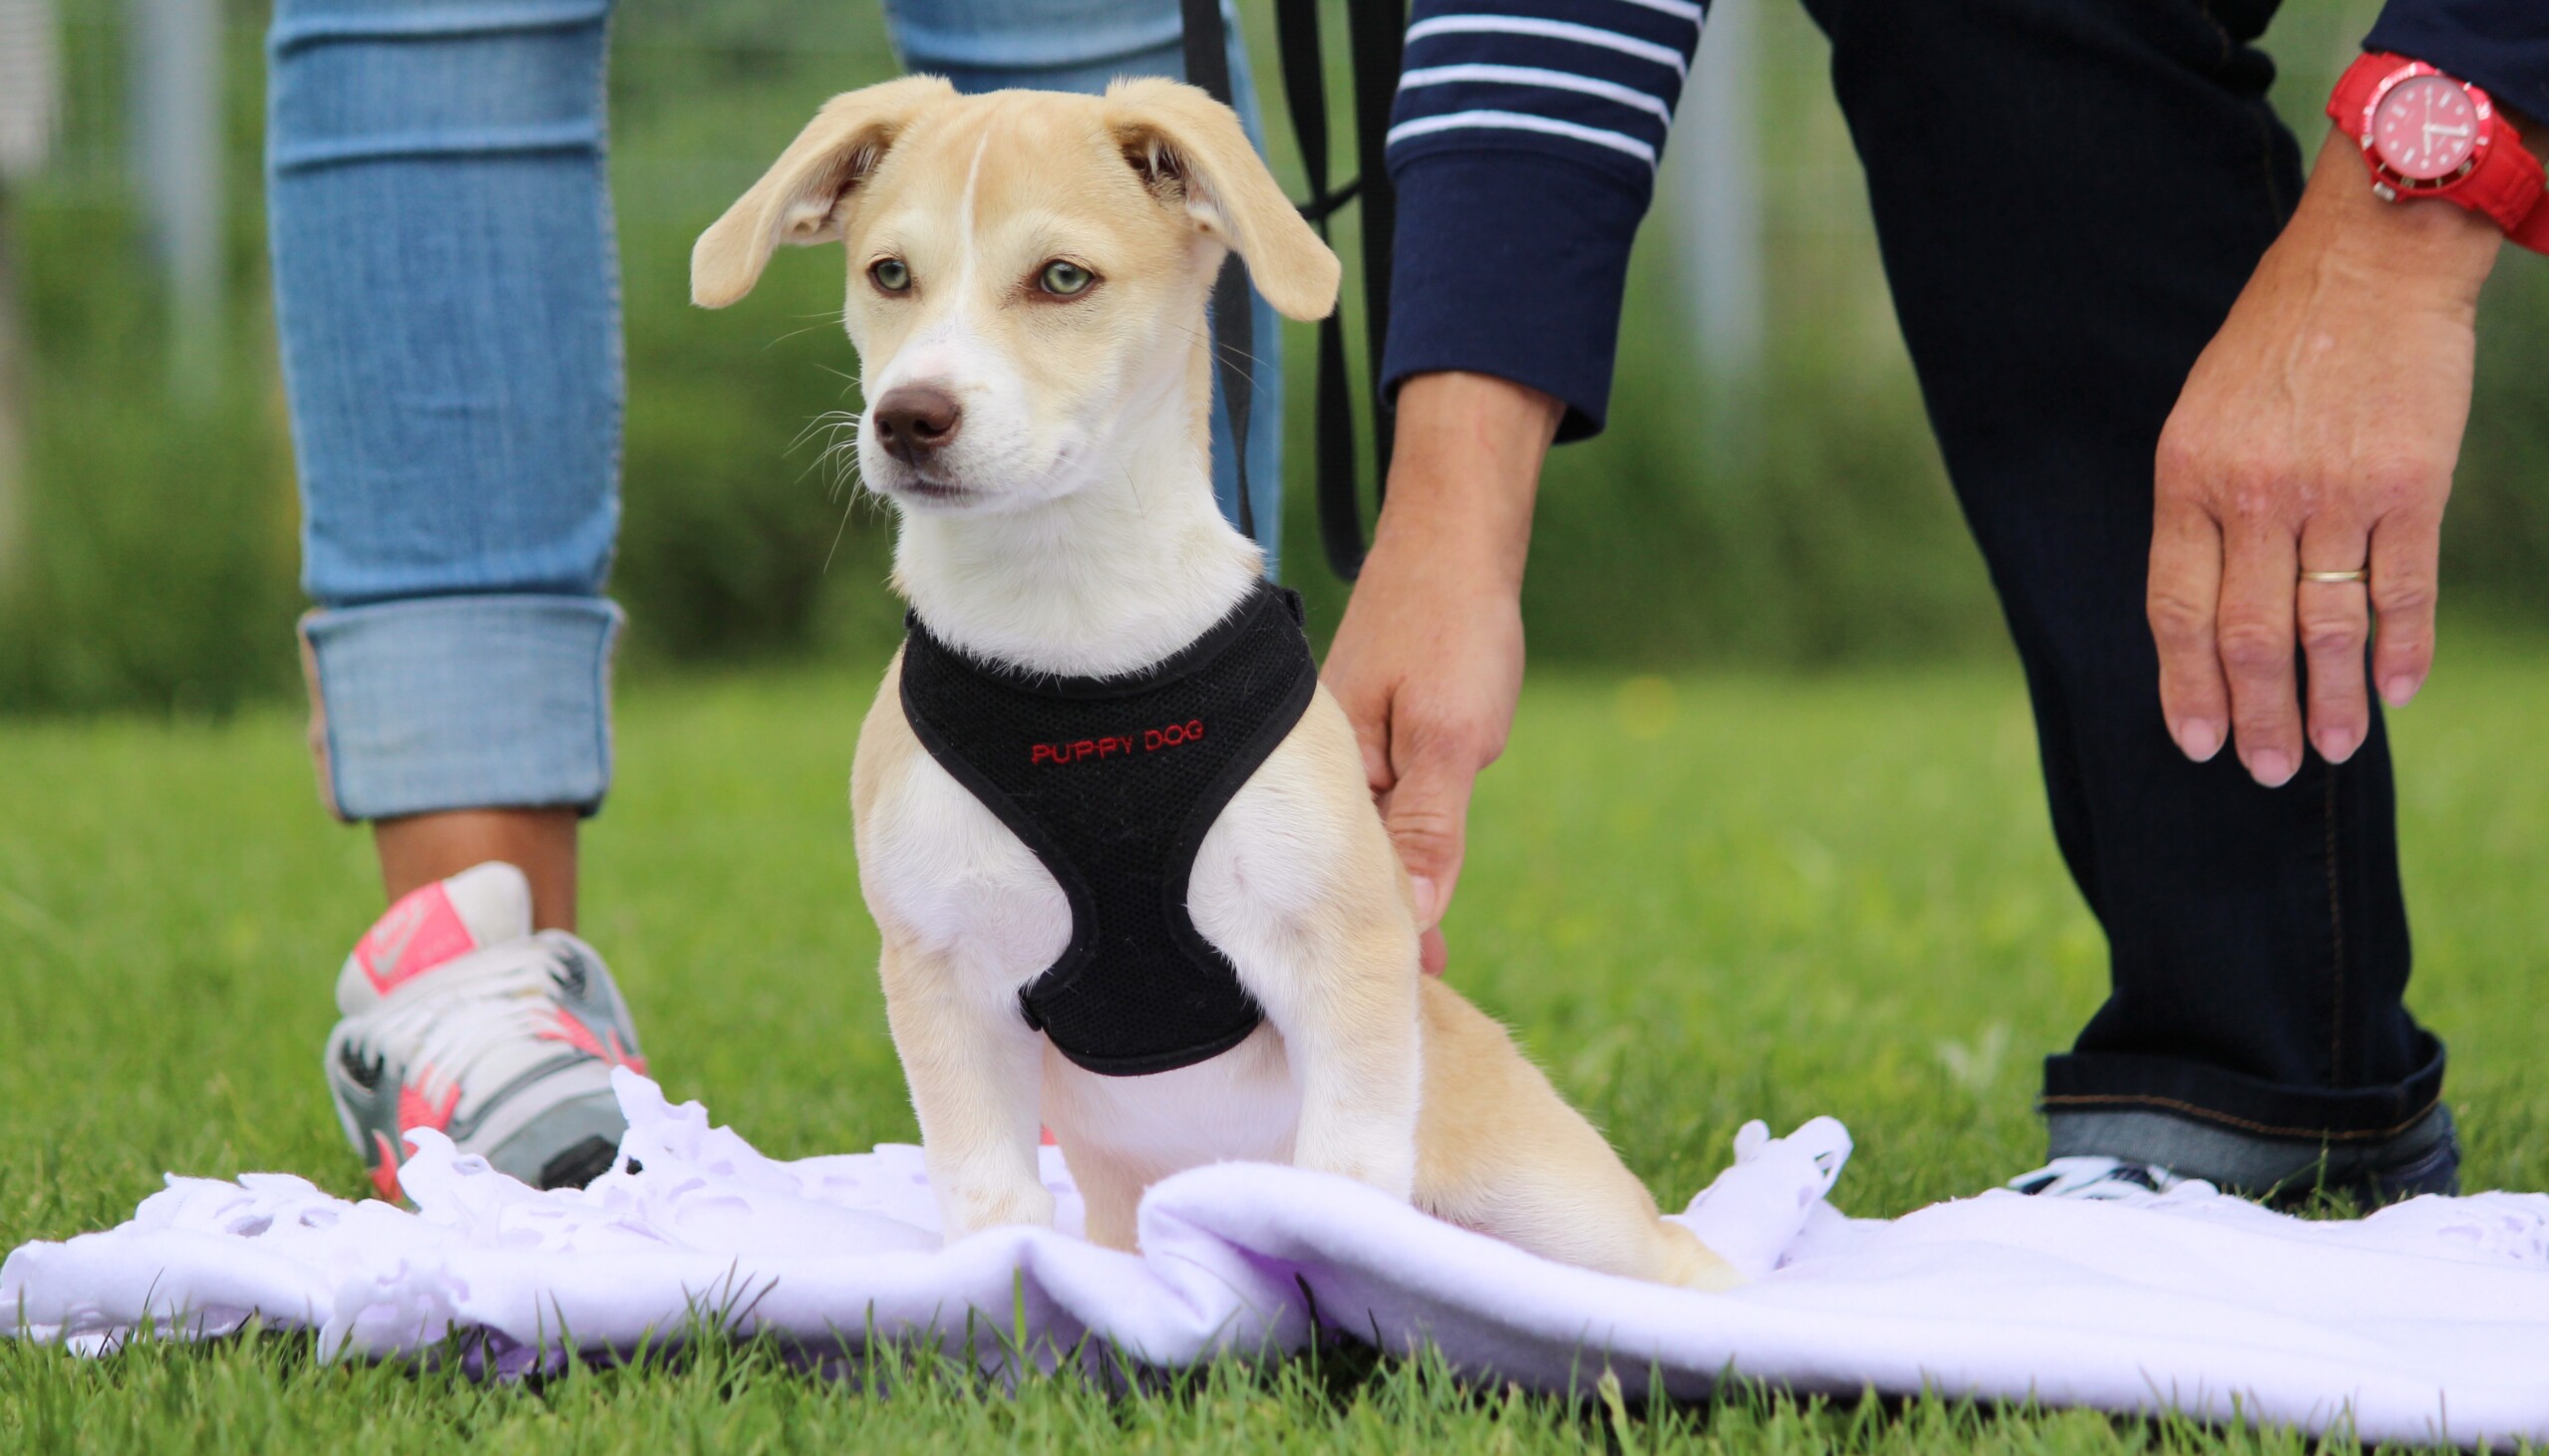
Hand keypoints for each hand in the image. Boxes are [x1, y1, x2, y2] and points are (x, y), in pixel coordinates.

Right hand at [1323, 372, 1560, 973]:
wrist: (1457, 539)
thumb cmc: (1454, 626)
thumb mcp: (1454, 738)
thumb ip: (1430, 827)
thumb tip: (1412, 915)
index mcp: (1329, 770)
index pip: (1339, 878)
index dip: (1366, 939)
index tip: (1393, 1006)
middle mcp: (1322, 767)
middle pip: (1338, 869)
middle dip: (1368, 931)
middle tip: (1408, 1006)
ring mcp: (1341, 752)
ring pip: (1356, 843)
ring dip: (1383, 895)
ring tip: (1411, 973)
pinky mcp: (1366, 738)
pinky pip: (1370, 813)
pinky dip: (1390, 852)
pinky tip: (1408, 890)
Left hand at [2150, 130, 2500, 784]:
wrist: (2369, 261)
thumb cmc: (2278, 344)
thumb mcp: (2201, 417)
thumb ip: (2199, 509)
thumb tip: (2204, 610)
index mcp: (2186, 477)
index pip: (2176, 609)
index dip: (2185, 685)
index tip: (2196, 744)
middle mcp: (2253, 492)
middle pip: (2248, 636)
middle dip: (2256, 716)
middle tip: (2267, 770)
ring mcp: (2334, 491)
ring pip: (2326, 627)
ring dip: (2329, 703)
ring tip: (2333, 752)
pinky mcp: (2410, 483)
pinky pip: (2401, 589)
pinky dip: (2401, 650)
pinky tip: (2396, 691)